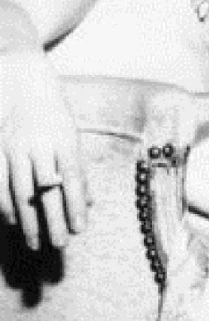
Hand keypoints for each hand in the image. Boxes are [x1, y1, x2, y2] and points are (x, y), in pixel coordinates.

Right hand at [0, 50, 87, 249]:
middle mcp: (38, 143)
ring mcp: (13, 146)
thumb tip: (88, 201)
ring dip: (28, 220)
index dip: (76, 206)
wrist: (18, 75)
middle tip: (60, 245)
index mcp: (64, 138)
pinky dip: (4, 204)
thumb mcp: (71, 133)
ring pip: (20, 190)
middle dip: (53, 220)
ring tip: (35, 242)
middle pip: (47, 190)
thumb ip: (77, 167)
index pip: (73, 179)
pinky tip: (12, 221)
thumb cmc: (51, 108)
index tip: (80, 229)